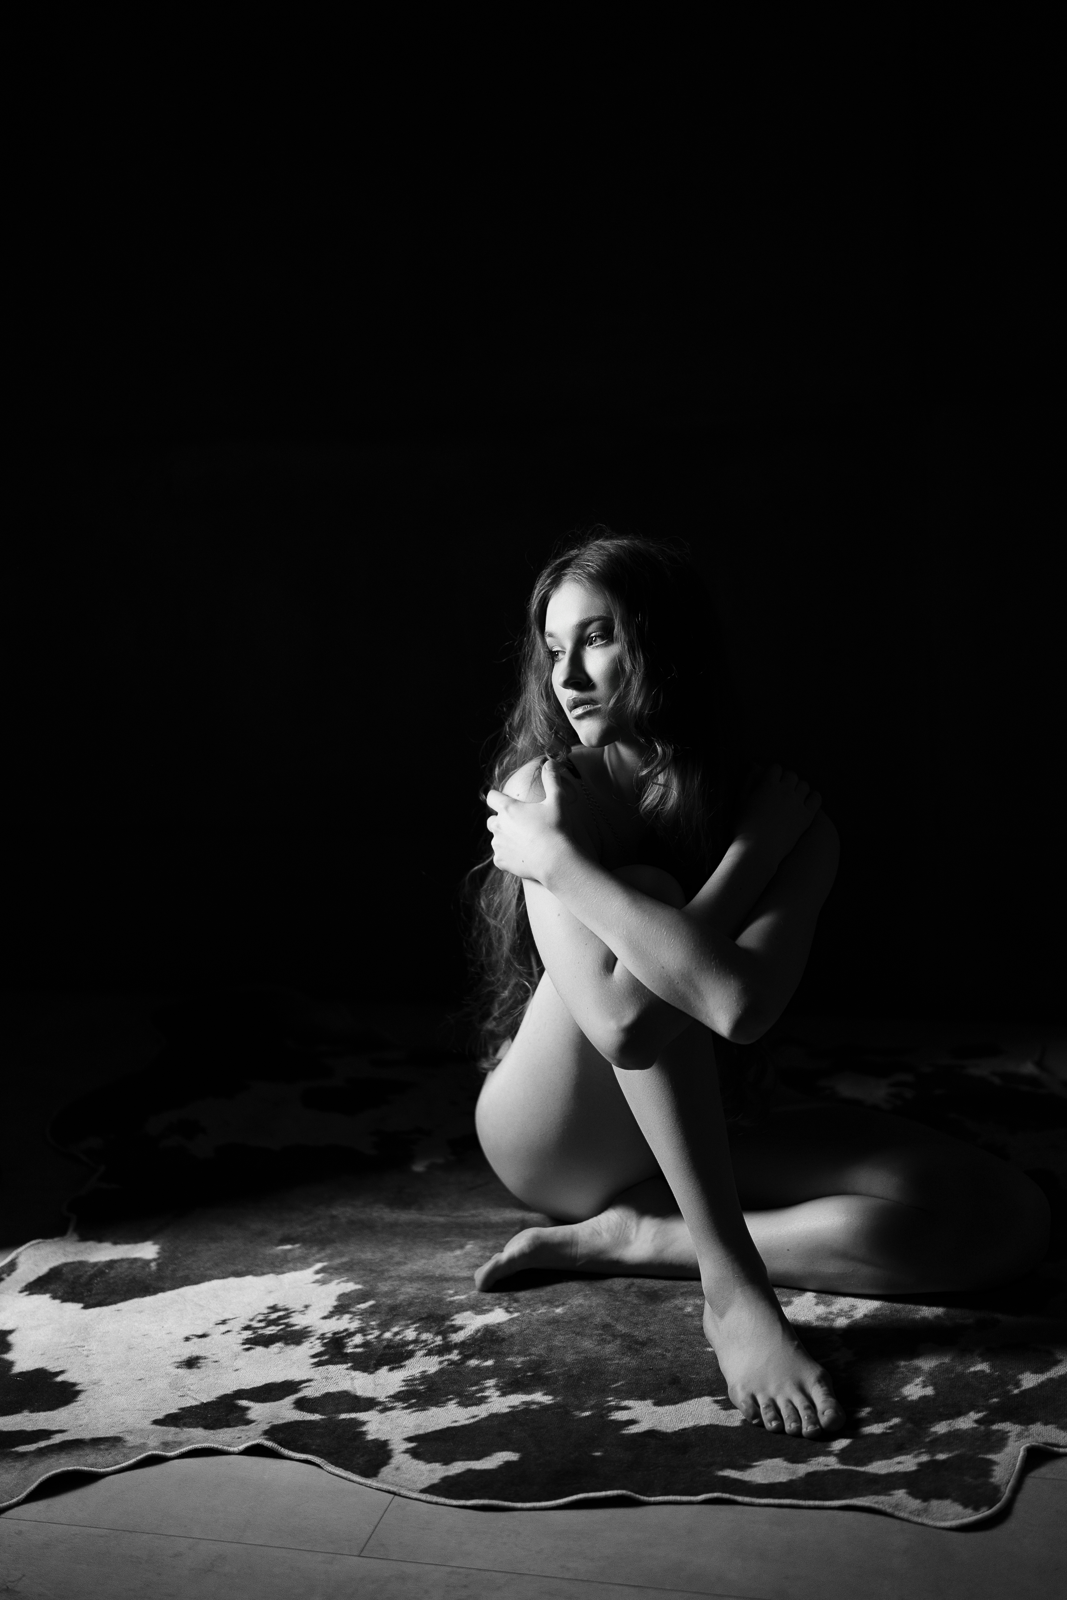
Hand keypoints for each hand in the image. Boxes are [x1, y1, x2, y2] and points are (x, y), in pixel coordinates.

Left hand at [485, 757, 597, 883]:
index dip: (497, 798)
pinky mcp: (501, 861)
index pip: (491, 797)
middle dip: (501, 821)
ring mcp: (498, 845)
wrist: (556, 860)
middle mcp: (498, 826)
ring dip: (504, 839)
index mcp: (508, 808)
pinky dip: (507, 857)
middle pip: (492, 820)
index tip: (505, 801)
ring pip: (496, 839)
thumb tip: (550, 762)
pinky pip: (499, 857)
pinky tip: (521, 856)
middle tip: (519, 825)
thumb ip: (552, 779)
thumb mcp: (557, 800)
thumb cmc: (557, 828)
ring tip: (523, 842)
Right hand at [736, 763, 821, 865]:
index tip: (770, 780)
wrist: (758, 850)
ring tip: (792, 797)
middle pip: (791, 775)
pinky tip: (806, 802)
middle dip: (786, 780)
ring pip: (804, 785)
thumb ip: (748, 783)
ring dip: (798, 788)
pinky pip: (816, 798)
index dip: (773, 773)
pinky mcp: (807, 816)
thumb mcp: (740, 802)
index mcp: (768, 785)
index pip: (776, 768)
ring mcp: (798, 803)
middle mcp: (785, 791)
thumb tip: (754, 767)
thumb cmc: (744, 828)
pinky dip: (812, 797)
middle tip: (781, 790)